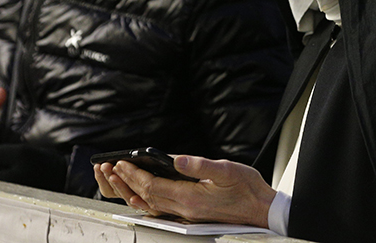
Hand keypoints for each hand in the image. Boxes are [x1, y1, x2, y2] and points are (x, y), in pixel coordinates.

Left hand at [93, 155, 275, 228]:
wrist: (262, 211)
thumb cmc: (248, 189)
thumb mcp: (227, 169)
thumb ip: (199, 165)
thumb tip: (175, 159)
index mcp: (191, 198)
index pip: (154, 186)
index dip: (135, 174)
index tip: (122, 162)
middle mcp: (185, 210)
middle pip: (148, 195)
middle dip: (128, 181)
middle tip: (113, 168)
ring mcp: (188, 215)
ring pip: (152, 204)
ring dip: (134, 191)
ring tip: (120, 179)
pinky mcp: (192, 215)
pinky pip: (162, 210)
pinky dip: (147, 202)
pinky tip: (141, 197)